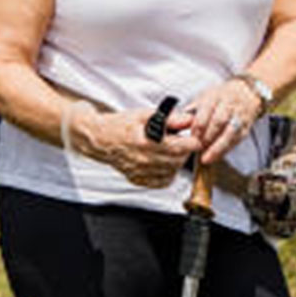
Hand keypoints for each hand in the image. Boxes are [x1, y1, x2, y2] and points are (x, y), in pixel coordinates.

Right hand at [72, 106, 198, 188]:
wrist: (100, 139)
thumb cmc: (120, 125)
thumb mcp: (145, 114)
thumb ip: (169, 119)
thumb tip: (189, 120)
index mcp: (145, 142)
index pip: (179, 148)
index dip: (192, 143)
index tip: (195, 138)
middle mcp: (143, 160)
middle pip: (178, 161)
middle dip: (186, 152)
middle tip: (184, 142)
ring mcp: (140, 172)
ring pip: (172, 172)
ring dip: (177, 162)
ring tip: (172, 151)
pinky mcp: (138, 179)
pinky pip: (162, 182)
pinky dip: (168, 173)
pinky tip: (164, 162)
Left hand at [186, 78, 262, 163]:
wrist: (247, 93)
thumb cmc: (221, 97)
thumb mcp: (205, 96)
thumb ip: (191, 109)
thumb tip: (176, 121)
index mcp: (216, 96)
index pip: (206, 110)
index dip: (198, 125)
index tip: (192, 136)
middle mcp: (229, 105)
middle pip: (218, 122)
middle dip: (207, 136)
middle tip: (197, 147)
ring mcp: (239, 117)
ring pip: (229, 133)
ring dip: (217, 147)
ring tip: (206, 158)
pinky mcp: (245, 128)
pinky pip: (236, 140)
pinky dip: (225, 150)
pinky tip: (216, 157)